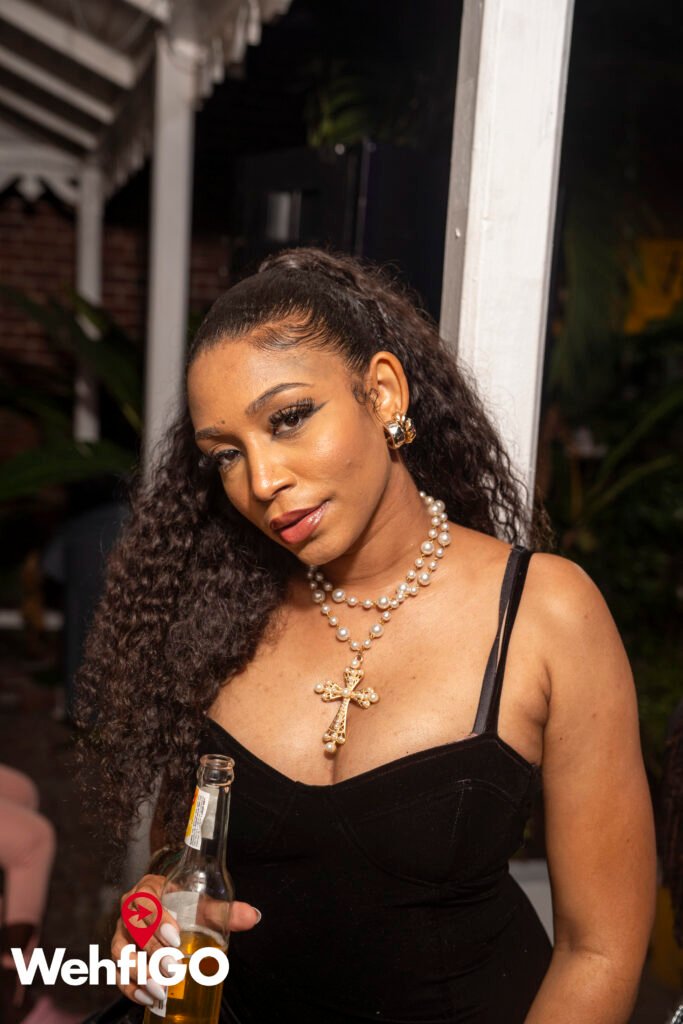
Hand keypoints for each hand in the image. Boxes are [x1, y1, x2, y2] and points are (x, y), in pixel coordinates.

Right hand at [111, 873, 260, 1006]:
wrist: (169, 910)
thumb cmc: (185, 905)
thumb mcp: (203, 905)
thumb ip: (225, 911)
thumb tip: (252, 916)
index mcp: (149, 890)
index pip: (145, 899)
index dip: (157, 919)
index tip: (176, 937)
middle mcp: (131, 910)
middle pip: (132, 928)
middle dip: (152, 951)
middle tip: (173, 968)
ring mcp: (123, 933)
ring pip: (120, 951)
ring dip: (138, 972)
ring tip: (160, 989)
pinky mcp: (121, 955)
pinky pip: (117, 972)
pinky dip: (130, 987)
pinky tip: (148, 997)